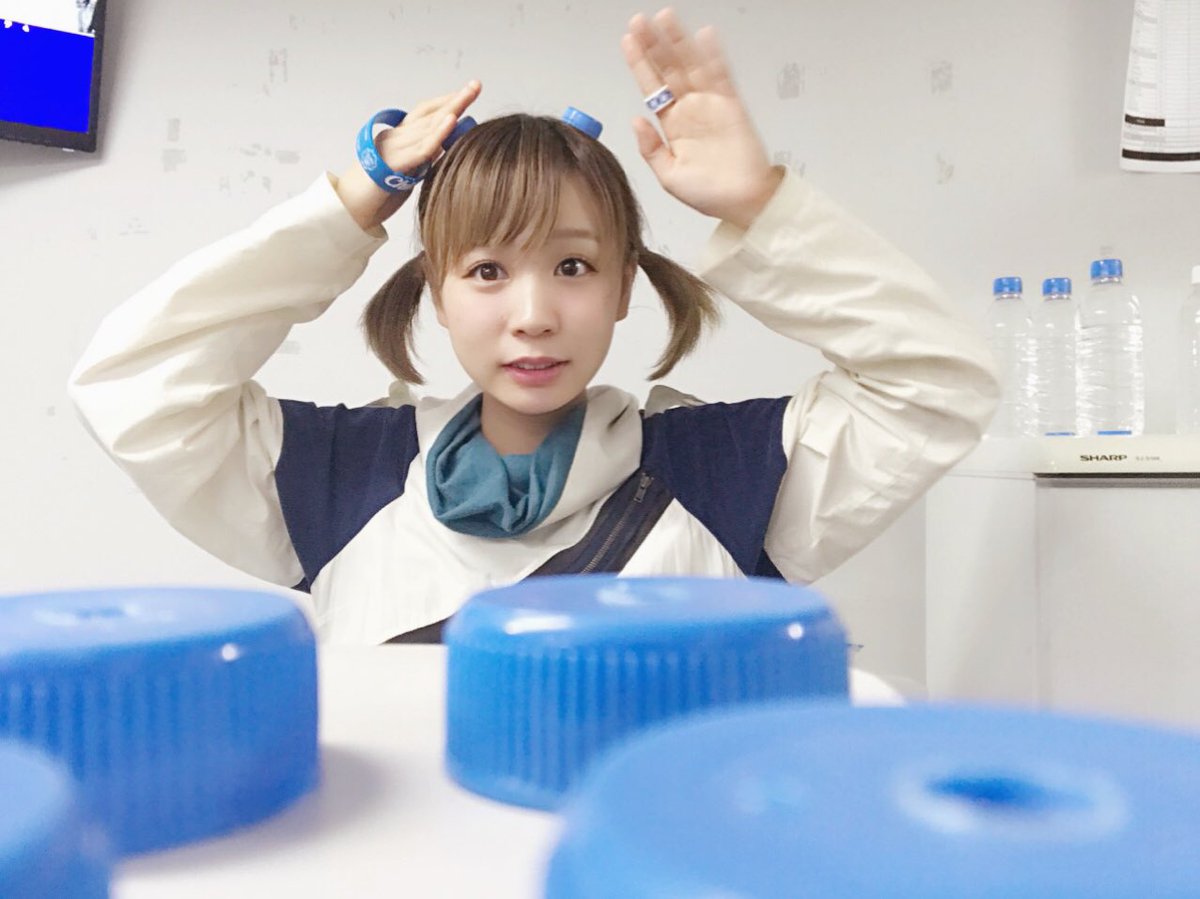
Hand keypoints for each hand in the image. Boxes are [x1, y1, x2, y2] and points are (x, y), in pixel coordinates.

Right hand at [336, 80, 481, 231]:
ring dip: (450, 109)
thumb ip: (425, 157)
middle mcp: (395, 137)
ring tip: (469, 95)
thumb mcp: (409, 171)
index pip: (425, 113)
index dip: (446, 101)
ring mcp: (393, 148)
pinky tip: (452, 121)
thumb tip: (447, 146)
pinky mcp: (392, 164)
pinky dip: (437, 134)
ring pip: (426, 126)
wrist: (350, 210)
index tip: (468, 91)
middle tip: (476, 85)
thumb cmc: (377, 195)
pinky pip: (420, 148)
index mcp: (398, 138)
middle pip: (429, 114)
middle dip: (455, 99)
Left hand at [622, 9, 780, 229]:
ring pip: (691, 66)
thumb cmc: (708, 194)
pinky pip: (721, 76)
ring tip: (665, 18)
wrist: (742, 203)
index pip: (652, 87)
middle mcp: (690, 110)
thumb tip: (636, 121)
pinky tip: (704, 36)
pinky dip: (713, 56)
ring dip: (679, 42)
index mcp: (672, 125)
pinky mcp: (732, 106)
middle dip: (654, 45)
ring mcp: (711, 105)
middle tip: (640, 21)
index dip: (640, 63)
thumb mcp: (668, 176)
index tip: (628, 40)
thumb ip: (650, 149)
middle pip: (668, 70)